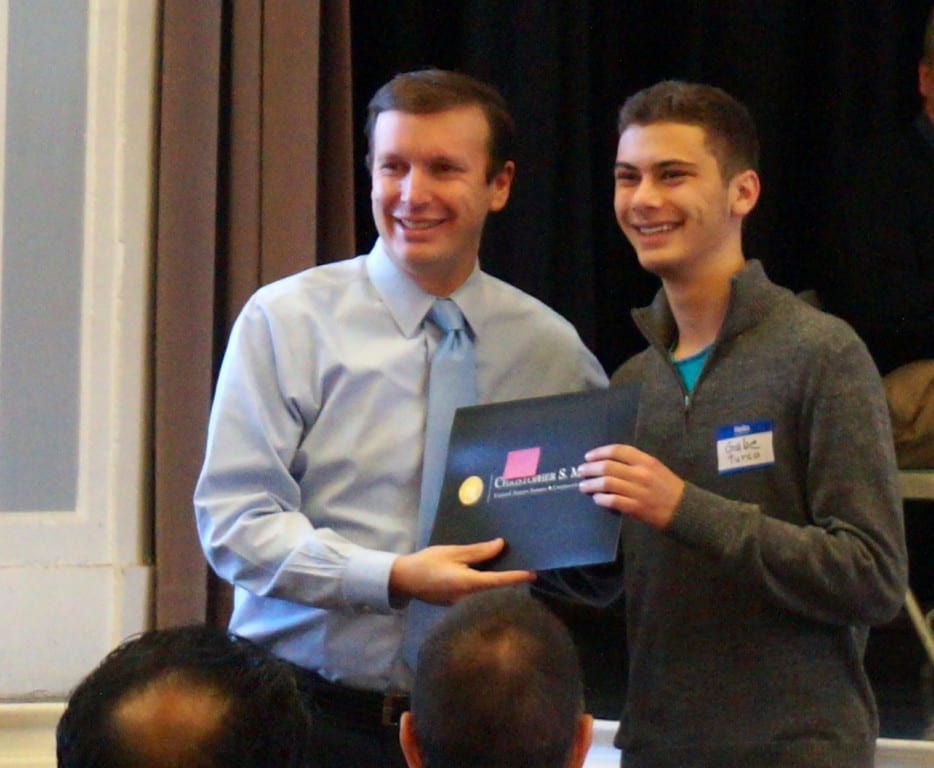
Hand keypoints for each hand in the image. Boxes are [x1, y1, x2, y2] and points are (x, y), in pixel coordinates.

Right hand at [390, 538, 534, 604]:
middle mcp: (468, 599)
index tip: (534, 573)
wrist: (404, 580)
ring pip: (488, 596)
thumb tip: (500, 545)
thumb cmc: (427, 562)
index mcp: (468, 583)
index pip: (499, 581)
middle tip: (527, 571)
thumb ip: (478, 551)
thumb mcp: (453, 552)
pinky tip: (492, 580)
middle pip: (497, 592)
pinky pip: (478, 598)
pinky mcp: (458, 606)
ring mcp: (463, 606)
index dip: (518, 577)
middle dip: (512, 583)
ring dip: (500, 587)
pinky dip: (488, 590)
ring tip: (513, 574)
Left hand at [578, 444, 684, 529]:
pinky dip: (601, 499)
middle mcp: (641, 473)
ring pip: (607, 483)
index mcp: (646, 461)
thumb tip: (608, 462)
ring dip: (591, 484)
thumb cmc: (668, 487)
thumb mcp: (655, 468)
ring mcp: (638, 491)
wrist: (685, 510)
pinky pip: (613, 501)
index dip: (599, 452)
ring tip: (584, 486)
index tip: (588, 457)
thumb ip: (634, 463)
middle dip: (590, 468)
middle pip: (608, 466)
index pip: (617, 450)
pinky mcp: (636, 507)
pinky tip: (597, 498)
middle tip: (581, 471)